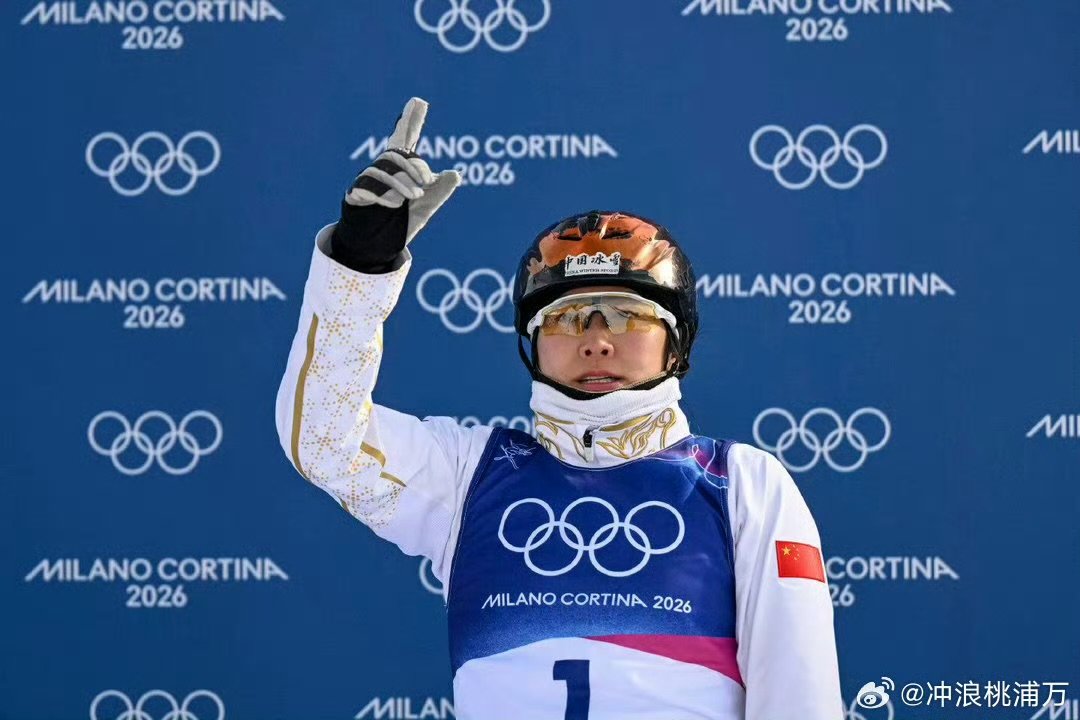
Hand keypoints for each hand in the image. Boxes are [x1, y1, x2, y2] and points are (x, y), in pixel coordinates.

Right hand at [331, 97, 460, 271]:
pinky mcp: (355, 193)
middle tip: (426, 185)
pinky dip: (380, 194)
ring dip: (400, 183)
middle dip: (413, 167)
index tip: (419, 101)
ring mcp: (367, 179)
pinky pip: (364, 186)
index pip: (406, 138)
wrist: (380, 245)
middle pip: (396, 155)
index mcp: (402, 167)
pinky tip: (392, 205)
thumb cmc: (402, 220)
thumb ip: (440, 191)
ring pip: (382, 169)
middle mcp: (383, 168)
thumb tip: (456, 174)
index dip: (412, 120)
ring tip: (412, 197)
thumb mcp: (426, 206)